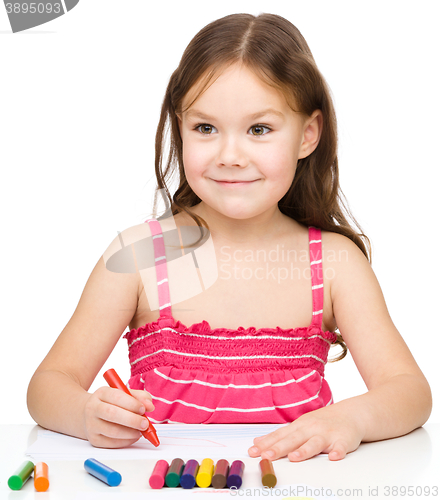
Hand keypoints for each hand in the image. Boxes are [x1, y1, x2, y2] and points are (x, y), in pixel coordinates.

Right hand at [83, 386, 154, 447]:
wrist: (89, 414)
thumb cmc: (112, 403)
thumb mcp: (124, 394)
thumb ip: (140, 397)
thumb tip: (150, 406)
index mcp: (101, 393)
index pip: (117, 397)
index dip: (132, 403)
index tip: (144, 409)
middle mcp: (93, 408)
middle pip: (112, 414)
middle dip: (132, 420)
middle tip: (145, 424)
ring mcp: (91, 425)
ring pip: (112, 431)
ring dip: (130, 433)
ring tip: (141, 431)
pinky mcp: (93, 439)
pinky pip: (111, 443)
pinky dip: (126, 441)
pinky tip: (133, 436)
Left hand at [248, 405, 363, 461]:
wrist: (350, 414)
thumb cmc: (321, 422)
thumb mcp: (299, 426)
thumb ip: (280, 436)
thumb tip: (257, 442)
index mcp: (299, 426)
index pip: (280, 435)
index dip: (266, 443)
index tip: (253, 451)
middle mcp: (311, 429)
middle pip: (293, 439)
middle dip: (279, 448)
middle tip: (266, 456)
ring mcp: (327, 434)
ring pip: (314, 443)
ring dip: (304, 450)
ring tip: (294, 458)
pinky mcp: (343, 440)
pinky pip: (341, 447)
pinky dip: (338, 451)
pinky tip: (333, 457)